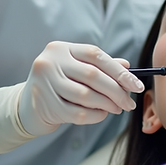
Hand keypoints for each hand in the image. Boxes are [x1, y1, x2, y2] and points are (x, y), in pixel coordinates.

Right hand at [18, 42, 144, 134]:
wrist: (28, 105)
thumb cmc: (59, 84)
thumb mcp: (76, 70)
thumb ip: (99, 67)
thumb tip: (127, 67)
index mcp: (60, 48)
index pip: (95, 55)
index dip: (119, 71)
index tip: (136, 85)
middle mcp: (50, 62)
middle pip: (92, 76)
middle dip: (116, 91)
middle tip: (129, 103)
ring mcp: (44, 83)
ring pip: (86, 96)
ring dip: (107, 105)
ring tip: (117, 109)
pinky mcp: (44, 105)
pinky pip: (77, 113)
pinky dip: (95, 116)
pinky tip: (101, 114)